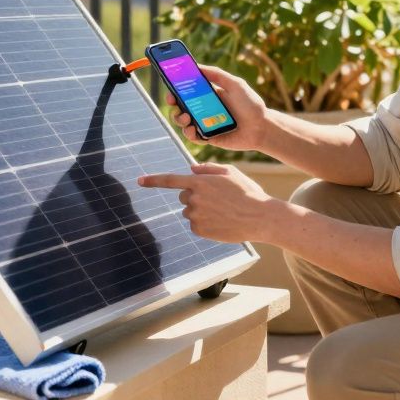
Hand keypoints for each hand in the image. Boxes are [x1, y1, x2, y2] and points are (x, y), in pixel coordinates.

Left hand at [138, 163, 279, 242]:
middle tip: (216, 199)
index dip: (153, 180)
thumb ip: (208, 169)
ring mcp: (196, 216)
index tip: (139, 181)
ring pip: (190, 211)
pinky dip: (205, 223)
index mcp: (200, 182)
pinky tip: (222, 221)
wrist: (260, 217)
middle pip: (183, 196)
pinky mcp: (199, 230)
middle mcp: (194, 198)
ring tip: (223, 211)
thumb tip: (191, 170)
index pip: (170, 179)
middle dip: (194, 196)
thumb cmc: (248, 192)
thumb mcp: (231, 172)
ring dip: (201, 210)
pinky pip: (195, 225)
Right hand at [164, 65, 268, 151]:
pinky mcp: (209, 138)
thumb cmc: (251, 104)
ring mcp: (205, 124)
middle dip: (173, 105)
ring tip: (187, 118)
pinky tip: (193, 130)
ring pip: (183, 123)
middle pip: (180, 107)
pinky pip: (193, 137)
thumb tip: (197, 66)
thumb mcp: (235, 84)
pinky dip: (189, 134)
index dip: (175, 89)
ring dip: (179, 119)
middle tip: (173, 102)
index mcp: (208, 95)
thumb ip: (217, 74)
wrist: (262, 127)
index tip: (170, 86)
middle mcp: (204, 109)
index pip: (186, 91)